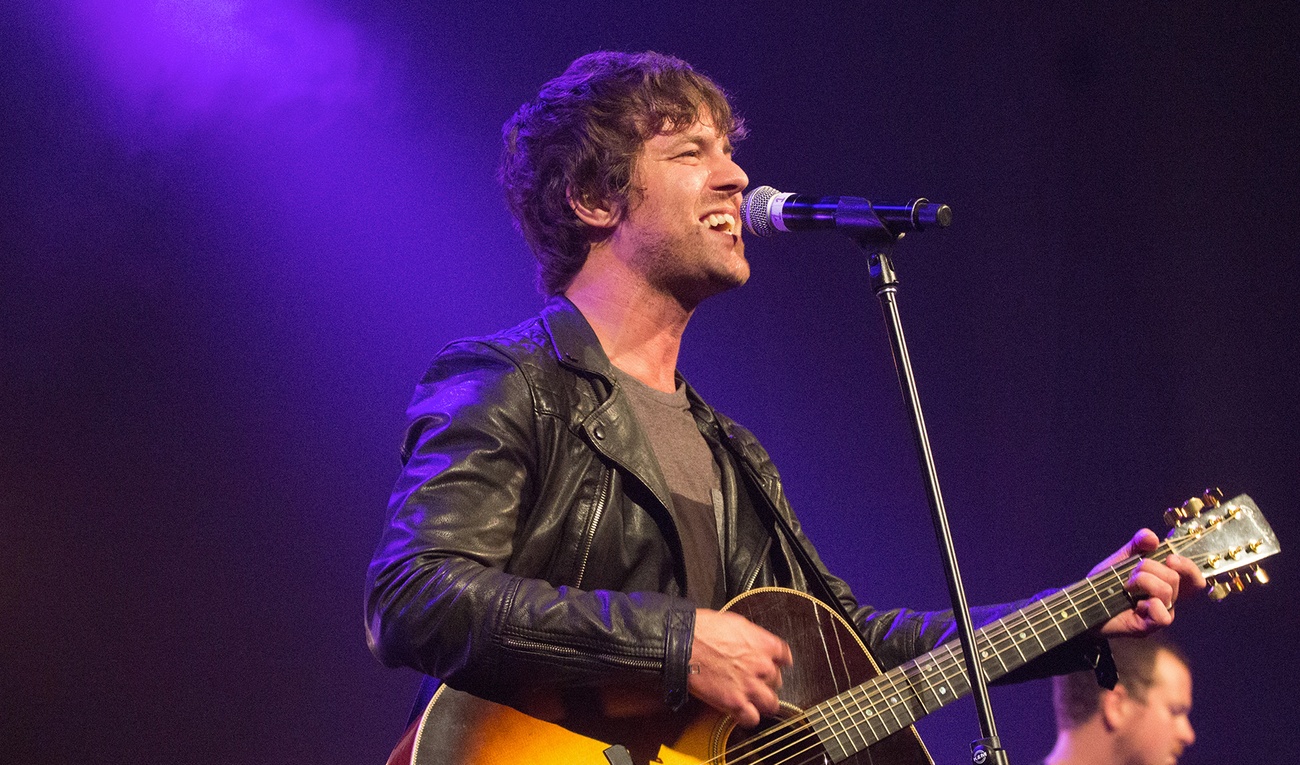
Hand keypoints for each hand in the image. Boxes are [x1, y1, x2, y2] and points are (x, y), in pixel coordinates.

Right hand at [688, 609, 792, 727]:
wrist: (683, 643)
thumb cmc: (702, 629)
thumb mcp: (735, 623)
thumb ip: (750, 638)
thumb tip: (750, 644)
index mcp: (764, 644)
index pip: (785, 657)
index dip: (778, 662)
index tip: (774, 665)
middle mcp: (762, 666)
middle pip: (777, 680)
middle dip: (766, 682)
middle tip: (753, 680)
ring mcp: (750, 686)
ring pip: (771, 704)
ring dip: (763, 702)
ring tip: (753, 701)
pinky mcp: (735, 703)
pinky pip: (752, 719)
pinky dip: (747, 717)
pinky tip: (741, 712)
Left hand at [1093, 529, 1206, 636]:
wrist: (1084, 602)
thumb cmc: (1105, 583)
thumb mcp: (1122, 558)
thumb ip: (1138, 545)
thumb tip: (1153, 538)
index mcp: (1164, 583)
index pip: (1193, 578)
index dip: (1188, 566)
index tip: (1170, 557)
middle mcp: (1166, 600)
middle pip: (1175, 578)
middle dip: (1149, 568)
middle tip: (1131, 573)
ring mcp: (1158, 614)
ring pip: (1166, 591)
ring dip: (1142, 582)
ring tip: (1126, 587)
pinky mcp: (1148, 627)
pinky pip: (1163, 616)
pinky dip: (1149, 605)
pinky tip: (1135, 605)